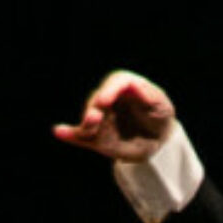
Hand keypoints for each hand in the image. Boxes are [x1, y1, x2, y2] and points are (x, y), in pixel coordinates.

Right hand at [52, 70, 176, 161]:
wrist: (157, 140)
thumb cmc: (160, 117)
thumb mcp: (162, 106)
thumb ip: (151, 95)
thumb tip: (135, 84)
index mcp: (125, 86)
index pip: (116, 81)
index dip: (109, 90)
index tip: (105, 101)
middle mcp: (108, 99)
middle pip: (98, 99)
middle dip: (95, 108)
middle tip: (95, 117)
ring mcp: (100, 117)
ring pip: (90, 119)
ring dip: (86, 124)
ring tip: (88, 128)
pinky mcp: (96, 136)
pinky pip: (80, 136)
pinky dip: (70, 134)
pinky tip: (59, 132)